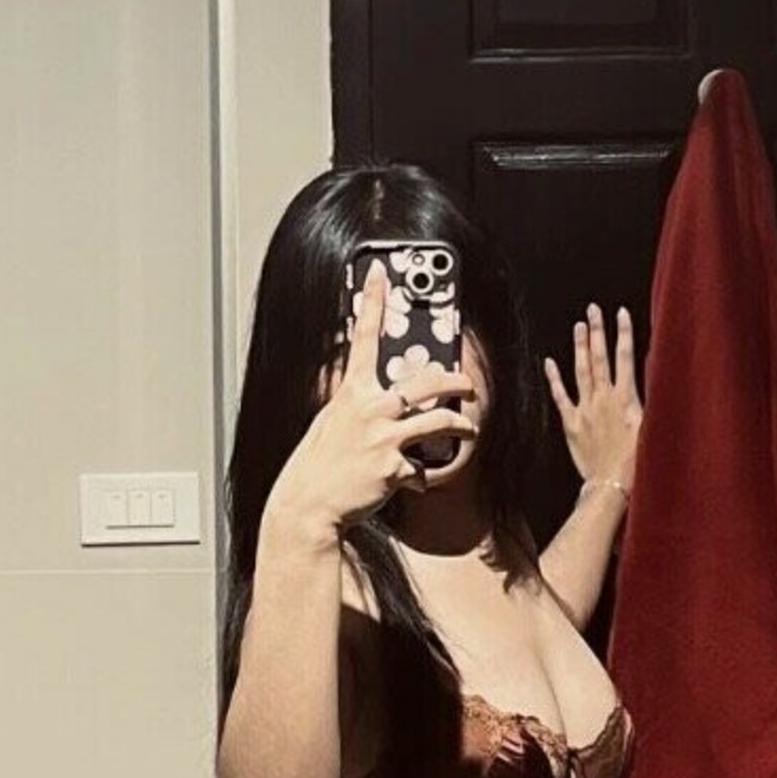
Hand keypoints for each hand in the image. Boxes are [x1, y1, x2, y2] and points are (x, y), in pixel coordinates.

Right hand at [264, 258, 477, 542]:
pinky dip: (420, 477)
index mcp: (352, 394)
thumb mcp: (331, 424)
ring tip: (468, 429)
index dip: (372, 302)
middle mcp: (371, 409)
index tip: (380, 274)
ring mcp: (384, 438)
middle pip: (427, 382)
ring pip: (440, 422)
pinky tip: (411, 482)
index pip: (364, 339)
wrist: (309, 503)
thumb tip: (376, 403)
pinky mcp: (395, 468)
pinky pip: (422, 470)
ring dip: (461, 426)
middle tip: (467, 383)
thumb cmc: (318, 465)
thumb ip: (356, 407)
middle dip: (455, 380)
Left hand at [543, 301, 642, 493]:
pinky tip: (549, 362)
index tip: (621, 313)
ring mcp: (585, 409)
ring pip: (581, 371)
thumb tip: (654, 379)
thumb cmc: (635, 462)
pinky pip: (560, 396)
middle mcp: (604, 398)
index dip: (623, 333)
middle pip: (600, 357)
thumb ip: (648, 402)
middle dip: (597, 331)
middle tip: (593, 309)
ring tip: (579, 326)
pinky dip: (554, 378)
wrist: (611, 485)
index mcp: (626, 398)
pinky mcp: (571, 423)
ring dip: (579, 346)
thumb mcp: (650, 429)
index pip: (625, 358)